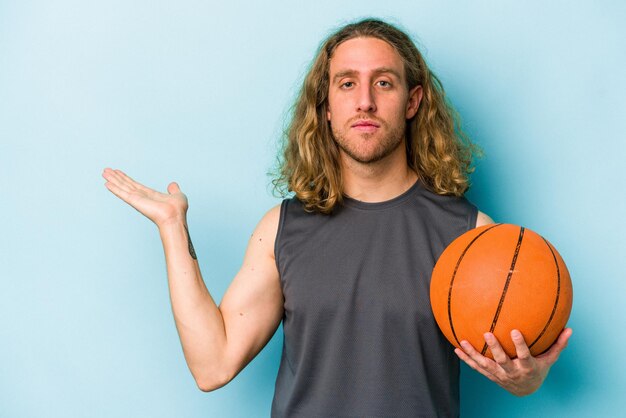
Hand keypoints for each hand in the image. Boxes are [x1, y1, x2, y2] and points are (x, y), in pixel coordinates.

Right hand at [102, 168, 187, 227]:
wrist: (175, 217)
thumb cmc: (178, 210)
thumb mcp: (177, 195)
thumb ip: (173, 190)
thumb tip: (173, 184)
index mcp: (150, 195)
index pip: (135, 185)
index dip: (126, 178)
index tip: (118, 172)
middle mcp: (142, 197)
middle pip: (126, 185)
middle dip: (116, 177)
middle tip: (106, 170)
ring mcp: (137, 199)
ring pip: (122, 187)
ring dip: (113, 180)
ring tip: (104, 172)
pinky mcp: (135, 201)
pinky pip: (123, 193)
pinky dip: (114, 188)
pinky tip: (106, 183)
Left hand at [455, 328, 571, 395]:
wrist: (525, 390)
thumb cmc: (538, 369)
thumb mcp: (549, 359)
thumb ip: (558, 345)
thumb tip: (569, 329)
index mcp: (527, 367)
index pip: (524, 356)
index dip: (519, 345)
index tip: (515, 331)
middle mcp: (512, 372)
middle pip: (502, 361)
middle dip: (495, 348)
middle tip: (487, 334)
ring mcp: (499, 375)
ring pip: (485, 365)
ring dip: (473, 354)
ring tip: (463, 342)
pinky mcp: (489, 375)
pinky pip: (476, 367)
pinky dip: (466, 359)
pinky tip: (456, 349)